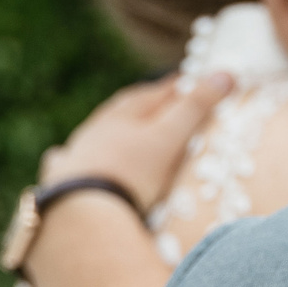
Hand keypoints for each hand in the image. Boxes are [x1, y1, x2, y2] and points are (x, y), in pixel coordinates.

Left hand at [39, 73, 235, 208]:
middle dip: (143, 104)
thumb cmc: (131, 173)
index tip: (193, 81)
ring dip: (110, 129)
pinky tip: (63, 153)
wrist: (82, 213)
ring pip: (95, 132)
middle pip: (124, 110)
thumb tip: (227, 73)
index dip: (178, 87)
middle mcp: (97, 129)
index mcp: (124, 115)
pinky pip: (65, 160)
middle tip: (158, 101)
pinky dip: (71, 156)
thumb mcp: (170, 138)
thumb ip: (196, 107)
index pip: (157, 93)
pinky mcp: (61, 180)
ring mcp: (77, 154)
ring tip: (120, 129)